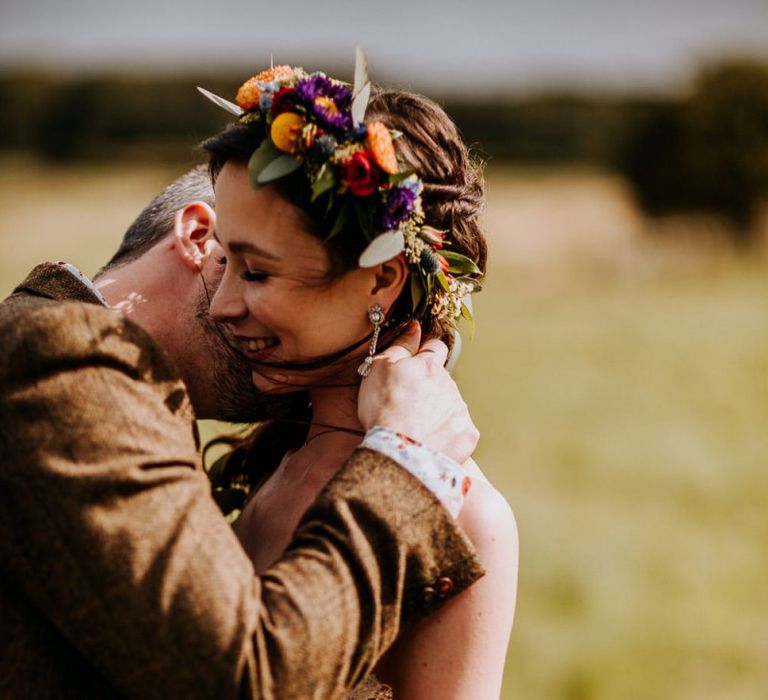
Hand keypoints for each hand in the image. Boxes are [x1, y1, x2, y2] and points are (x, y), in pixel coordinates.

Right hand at [358, 322, 478, 463]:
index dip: (425, 352)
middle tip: (407, 405)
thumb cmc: (384, 410)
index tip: (417, 362)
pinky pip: (458, 430)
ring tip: (415, 427)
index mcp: (429, 366)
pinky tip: (429, 441)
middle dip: (429, 388)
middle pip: (441, 380)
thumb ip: (401, 345)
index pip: (435, 348)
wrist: (399, 454)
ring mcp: (461, 410)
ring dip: (437, 411)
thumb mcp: (380, 368)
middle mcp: (450, 385)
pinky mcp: (467, 435)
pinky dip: (446, 434)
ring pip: (450, 404)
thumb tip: (415, 327)